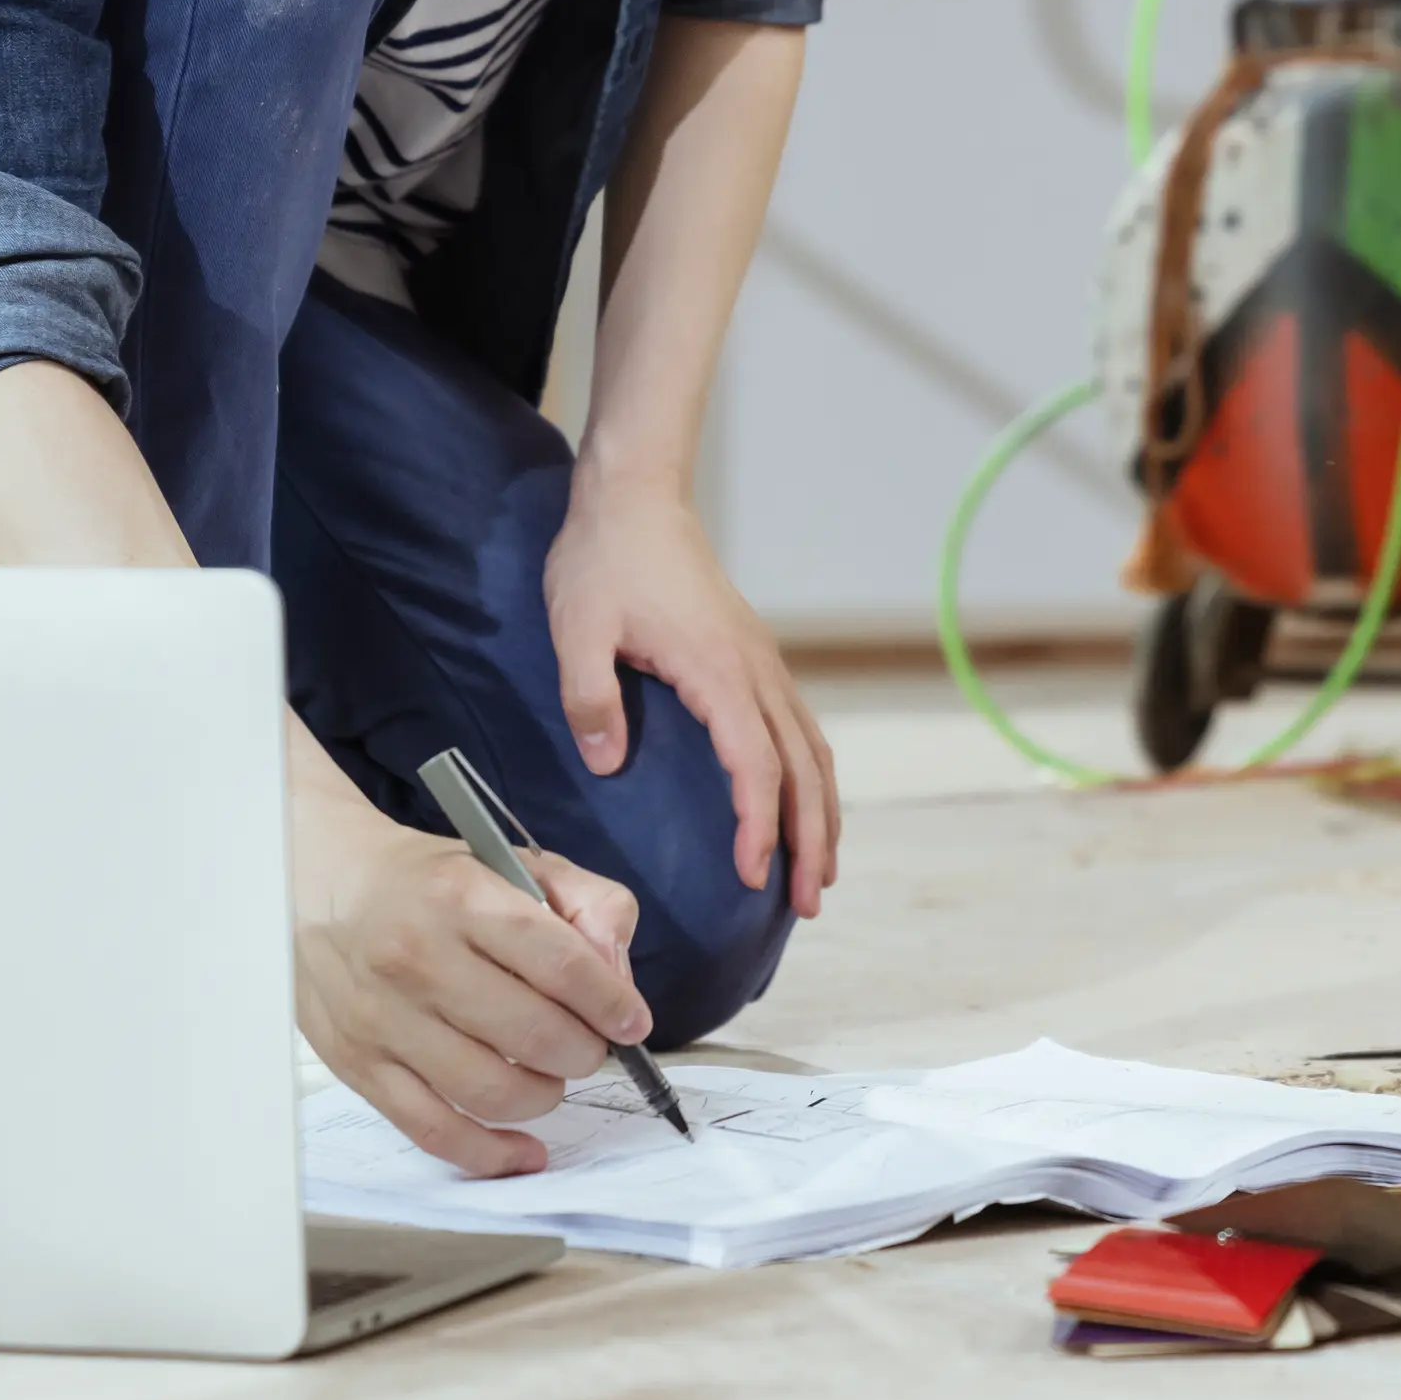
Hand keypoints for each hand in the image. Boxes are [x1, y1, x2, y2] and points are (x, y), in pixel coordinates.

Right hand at [289, 765, 648, 1176]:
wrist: (320, 887)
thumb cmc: (431, 883)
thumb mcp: (516, 863)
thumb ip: (588, 904)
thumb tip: (617, 975)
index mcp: (463, 899)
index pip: (559, 962)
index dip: (609, 1002)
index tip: (632, 1022)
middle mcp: (419, 959)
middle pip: (532, 1033)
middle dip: (582, 1051)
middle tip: (589, 1046)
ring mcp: (385, 1020)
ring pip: (490, 1090)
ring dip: (544, 1095)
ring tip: (551, 1075)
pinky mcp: (360, 1067)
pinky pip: (434, 1131)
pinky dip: (491, 1154)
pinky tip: (526, 1151)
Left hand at [545, 473, 838, 917]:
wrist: (636, 496)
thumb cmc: (605, 559)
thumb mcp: (577, 627)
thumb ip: (590, 697)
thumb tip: (609, 762)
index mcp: (720, 670)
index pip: (755, 763)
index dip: (759, 824)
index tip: (751, 874)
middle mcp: (756, 670)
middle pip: (804, 767)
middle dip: (812, 839)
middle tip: (809, 903)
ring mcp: (761, 662)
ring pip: (812, 749)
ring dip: (823, 812)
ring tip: (820, 872)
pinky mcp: (753, 657)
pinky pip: (799, 728)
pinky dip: (811, 777)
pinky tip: (804, 804)